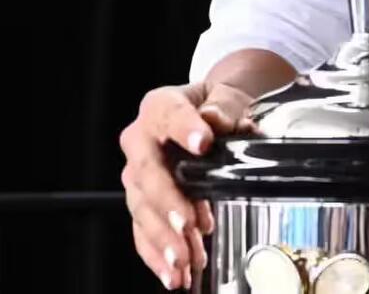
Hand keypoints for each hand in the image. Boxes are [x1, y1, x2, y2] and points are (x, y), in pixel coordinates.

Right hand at [118, 81, 255, 288]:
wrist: (214, 114)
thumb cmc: (218, 102)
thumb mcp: (229, 94)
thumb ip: (225, 106)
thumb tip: (215, 119)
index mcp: (160, 106)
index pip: (169, 115)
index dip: (184, 130)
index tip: (204, 143)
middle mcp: (141, 142)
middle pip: (147, 174)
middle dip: (167, 204)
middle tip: (188, 225)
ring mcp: (139, 175)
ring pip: (143, 209)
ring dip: (164, 240)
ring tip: (184, 262)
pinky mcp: (144, 202)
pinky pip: (144, 231)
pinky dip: (158, 255)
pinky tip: (174, 274)